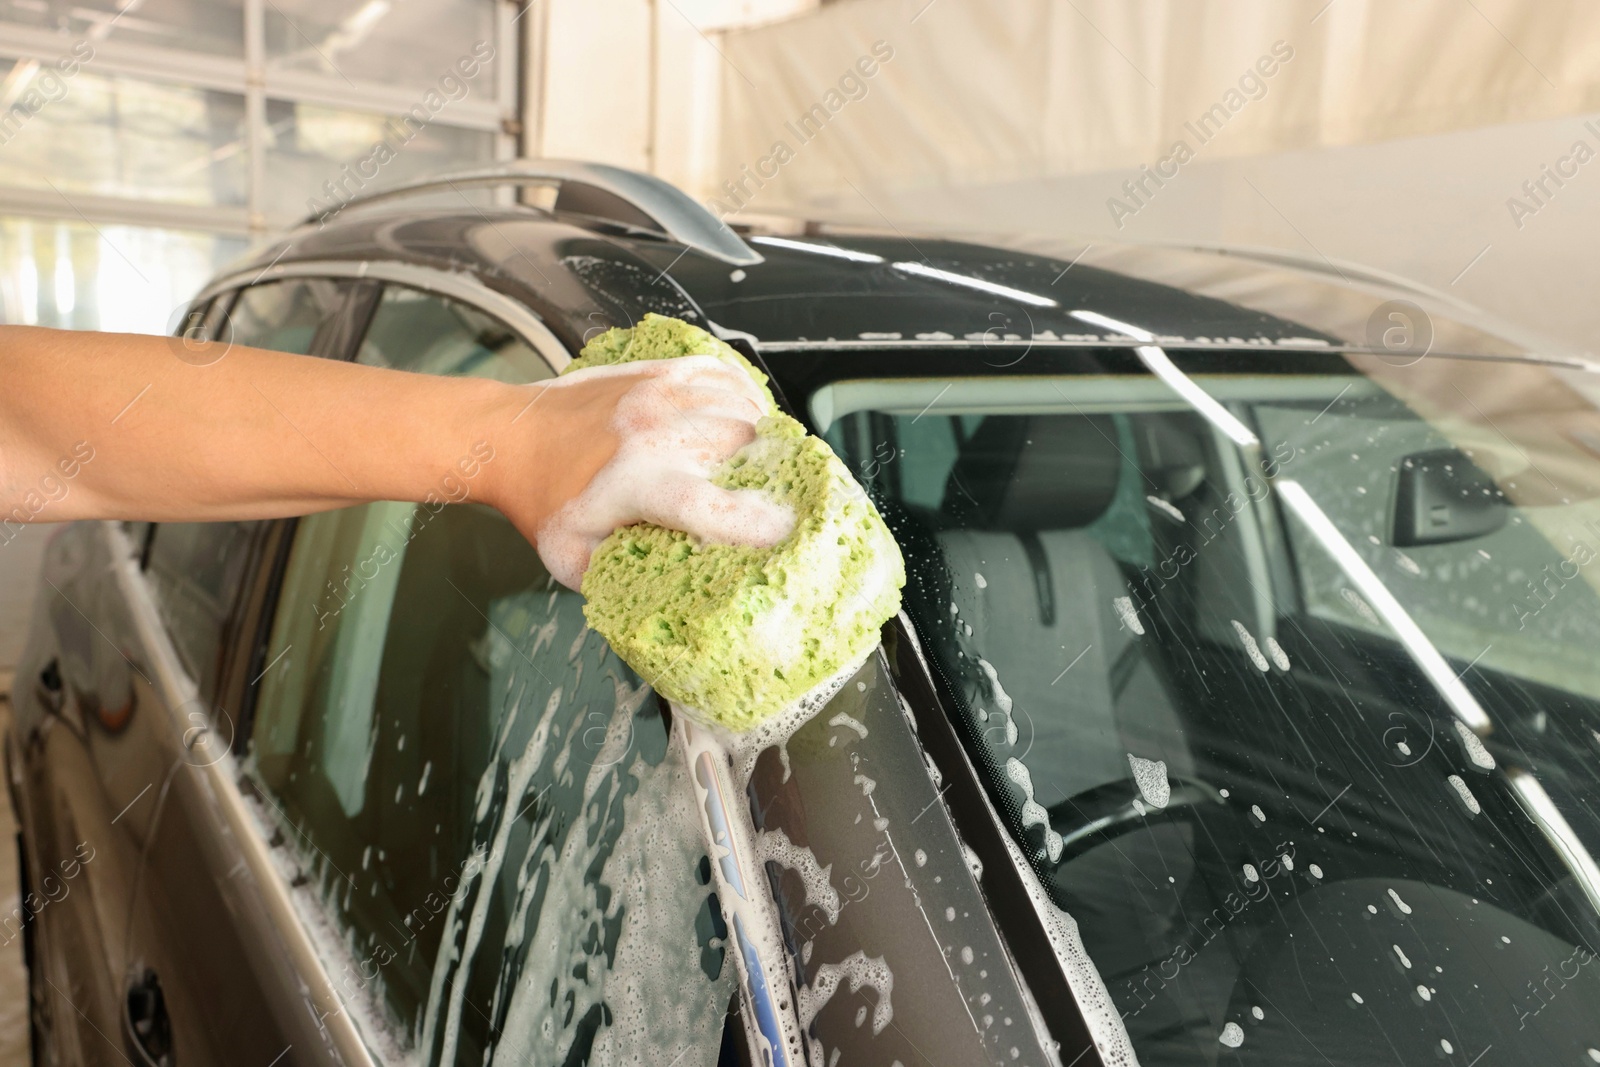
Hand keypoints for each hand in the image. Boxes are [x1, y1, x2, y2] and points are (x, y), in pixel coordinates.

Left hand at [487, 355, 796, 588]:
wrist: (507, 433)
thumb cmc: (541, 496)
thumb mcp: (574, 561)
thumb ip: (624, 582)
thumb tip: (670, 602)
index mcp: (638, 483)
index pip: (712, 506)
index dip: (755, 524)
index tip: (784, 534)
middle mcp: (657, 433)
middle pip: (745, 449)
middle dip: (764, 475)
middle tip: (768, 498)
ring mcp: (662, 394)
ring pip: (743, 407)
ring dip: (758, 436)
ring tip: (755, 462)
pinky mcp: (661, 372)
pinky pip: (726, 375)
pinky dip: (744, 396)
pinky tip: (743, 416)